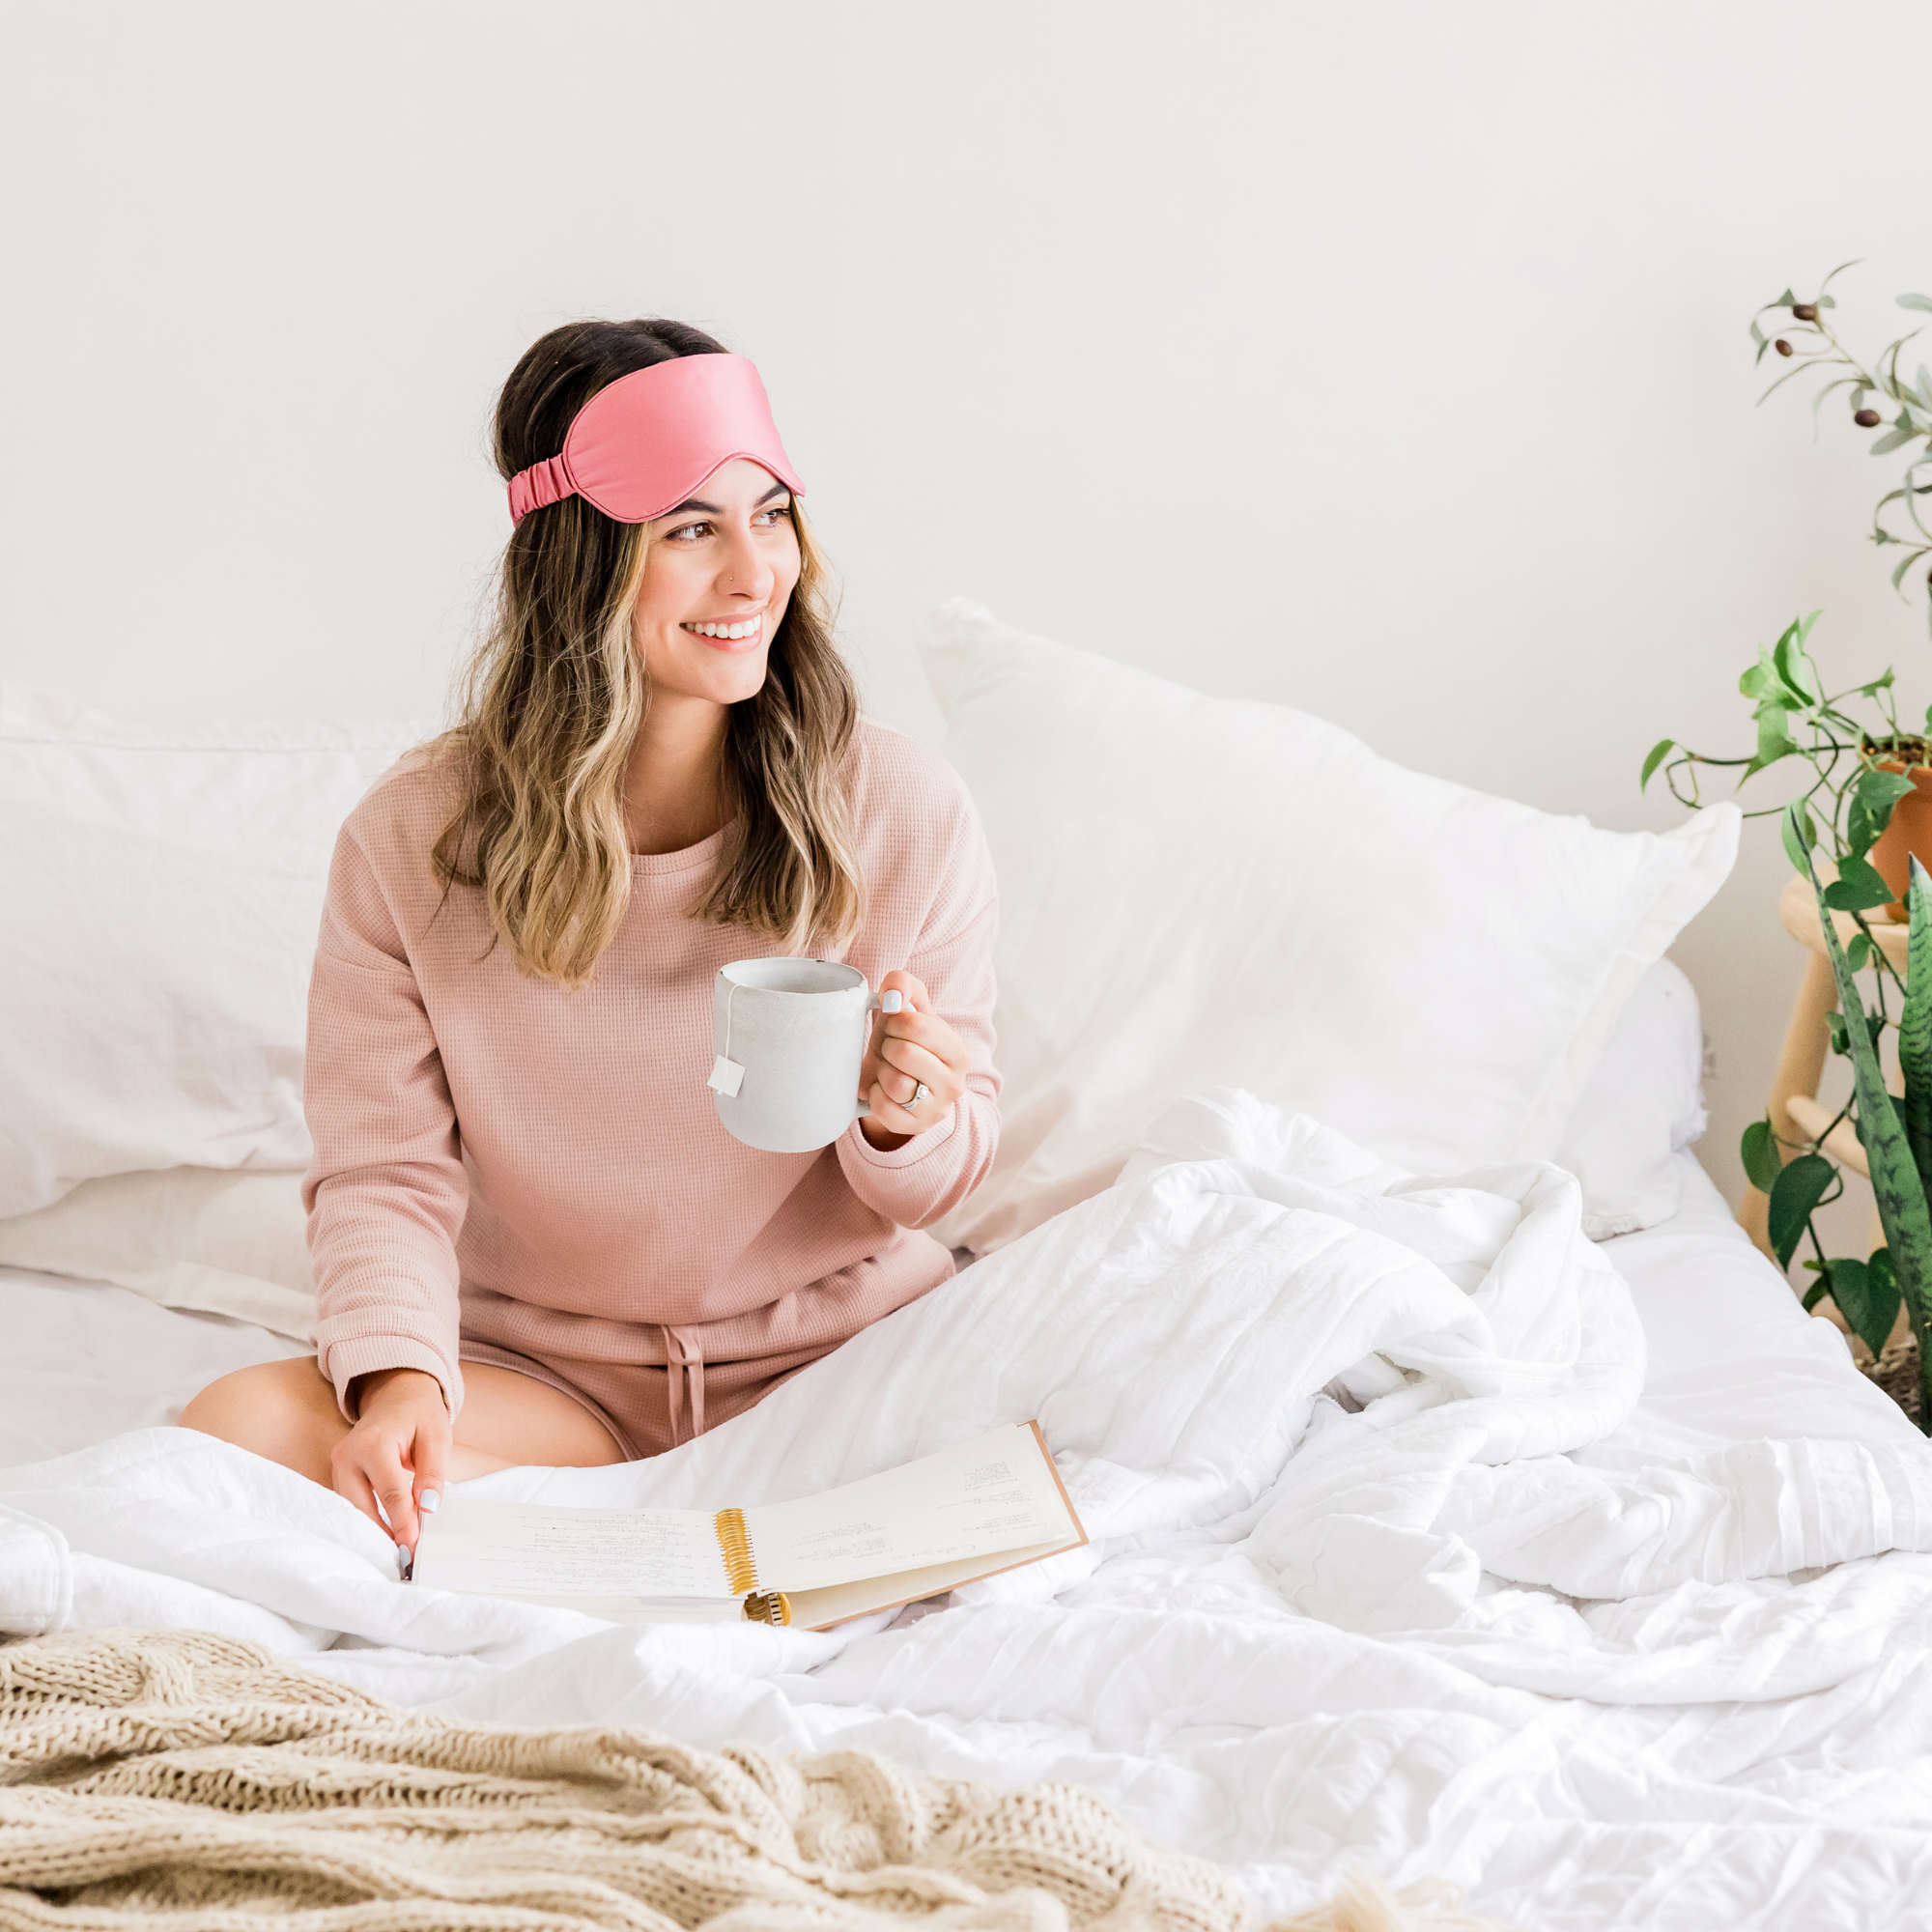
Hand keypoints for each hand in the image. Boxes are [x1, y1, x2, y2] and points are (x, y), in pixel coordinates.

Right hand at [335, 1367, 448, 1569]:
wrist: (397, 1395)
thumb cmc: (420, 1415)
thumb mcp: (437, 1437)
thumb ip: (432, 1474)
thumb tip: (428, 1511)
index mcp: (374, 1443)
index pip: (390, 1493)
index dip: (403, 1524)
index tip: (414, 1549)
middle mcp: (347, 1455)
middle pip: (361, 1507)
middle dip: (382, 1536)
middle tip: (403, 1562)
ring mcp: (337, 1466)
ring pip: (351, 1511)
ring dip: (371, 1534)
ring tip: (394, 1557)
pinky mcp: (338, 1475)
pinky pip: (349, 1506)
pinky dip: (364, 1523)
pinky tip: (382, 1541)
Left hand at [859, 969, 969, 1149]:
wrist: (903, 1081)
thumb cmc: (906, 1040)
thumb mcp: (909, 1008)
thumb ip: (903, 985)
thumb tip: (894, 994)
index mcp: (959, 1051)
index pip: (917, 1025)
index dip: (893, 1020)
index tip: (894, 1025)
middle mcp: (955, 1083)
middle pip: (903, 1053)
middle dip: (886, 1046)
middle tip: (889, 1048)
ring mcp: (937, 1109)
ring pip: (895, 1083)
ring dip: (881, 1071)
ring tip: (887, 1068)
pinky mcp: (915, 1127)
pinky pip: (883, 1108)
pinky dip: (874, 1095)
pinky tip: (882, 1089)